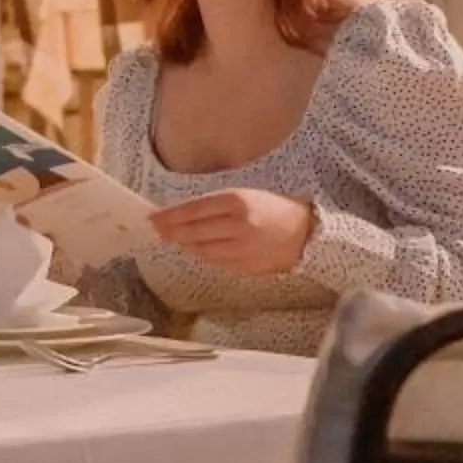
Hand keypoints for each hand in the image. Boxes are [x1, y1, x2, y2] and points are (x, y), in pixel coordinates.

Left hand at [147, 189, 317, 276]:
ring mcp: (242, 249)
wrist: (308, 235)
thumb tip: (182, 213)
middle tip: (158, 230)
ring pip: (201, 250)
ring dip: (185, 245)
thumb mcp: (246, 195)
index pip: (193, 210)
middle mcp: (238, 225)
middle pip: (193, 232)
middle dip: (171, 232)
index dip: (170, 216)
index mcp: (238, 202)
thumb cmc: (275, 209)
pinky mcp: (245, 266)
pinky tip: (197, 249)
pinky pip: (216, 262)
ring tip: (174, 239)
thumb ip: (215, 205)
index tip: (153, 217)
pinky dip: (204, 255)